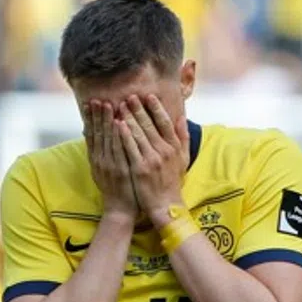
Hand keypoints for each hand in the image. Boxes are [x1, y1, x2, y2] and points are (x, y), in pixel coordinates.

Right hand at [85, 100, 137, 223]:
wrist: (120, 210)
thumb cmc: (115, 189)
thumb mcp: (102, 170)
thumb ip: (99, 153)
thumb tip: (93, 136)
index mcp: (96, 159)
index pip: (91, 134)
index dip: (90, 118)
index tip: (89, 103)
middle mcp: (100, 160)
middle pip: (98, 133)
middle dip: (97, 115)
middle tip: (98, 98)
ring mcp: (110, 165)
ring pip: (107, 139)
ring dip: (106, 121)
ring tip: (107, 104)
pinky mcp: (120, 170)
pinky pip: (118, 149)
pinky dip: (117, 135)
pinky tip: (118, 123)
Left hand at [115, 94, 188, 227]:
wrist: (166, 205)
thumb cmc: (173, 182)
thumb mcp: (183, 159)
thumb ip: (183, 137)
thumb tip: (182, 118)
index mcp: (174, 147)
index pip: (165, 123)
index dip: (156, 108)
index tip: (149, 96)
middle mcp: (164, 151)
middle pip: (149, 125)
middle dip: (139, 109)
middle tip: (129, 96)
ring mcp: (152, 159)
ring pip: (139, 134)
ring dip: (129, 118)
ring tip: (120, 106)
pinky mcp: (140, 168)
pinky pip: (130, 148)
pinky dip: (124, 135)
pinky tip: (117, 125)